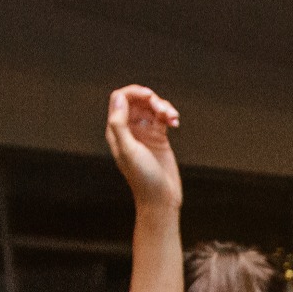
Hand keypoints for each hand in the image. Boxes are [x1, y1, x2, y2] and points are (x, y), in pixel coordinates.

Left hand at [105, 85, 182, 210]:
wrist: (161, 198)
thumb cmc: (142, 178)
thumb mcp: (128, 150)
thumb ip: (119, 124)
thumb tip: (119, 99)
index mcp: (116, 130)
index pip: (120, 99)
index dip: (134, 93)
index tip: (149, 96)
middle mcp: (129, 129)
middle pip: (138, 101)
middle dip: (152, 100)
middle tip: (163, 109)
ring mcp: (144, 132)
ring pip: (152, 107)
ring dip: (163, 107)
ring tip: (173, 117)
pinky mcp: (159, 137)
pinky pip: (163, 117)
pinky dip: (169, 115)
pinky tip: (175, 123)